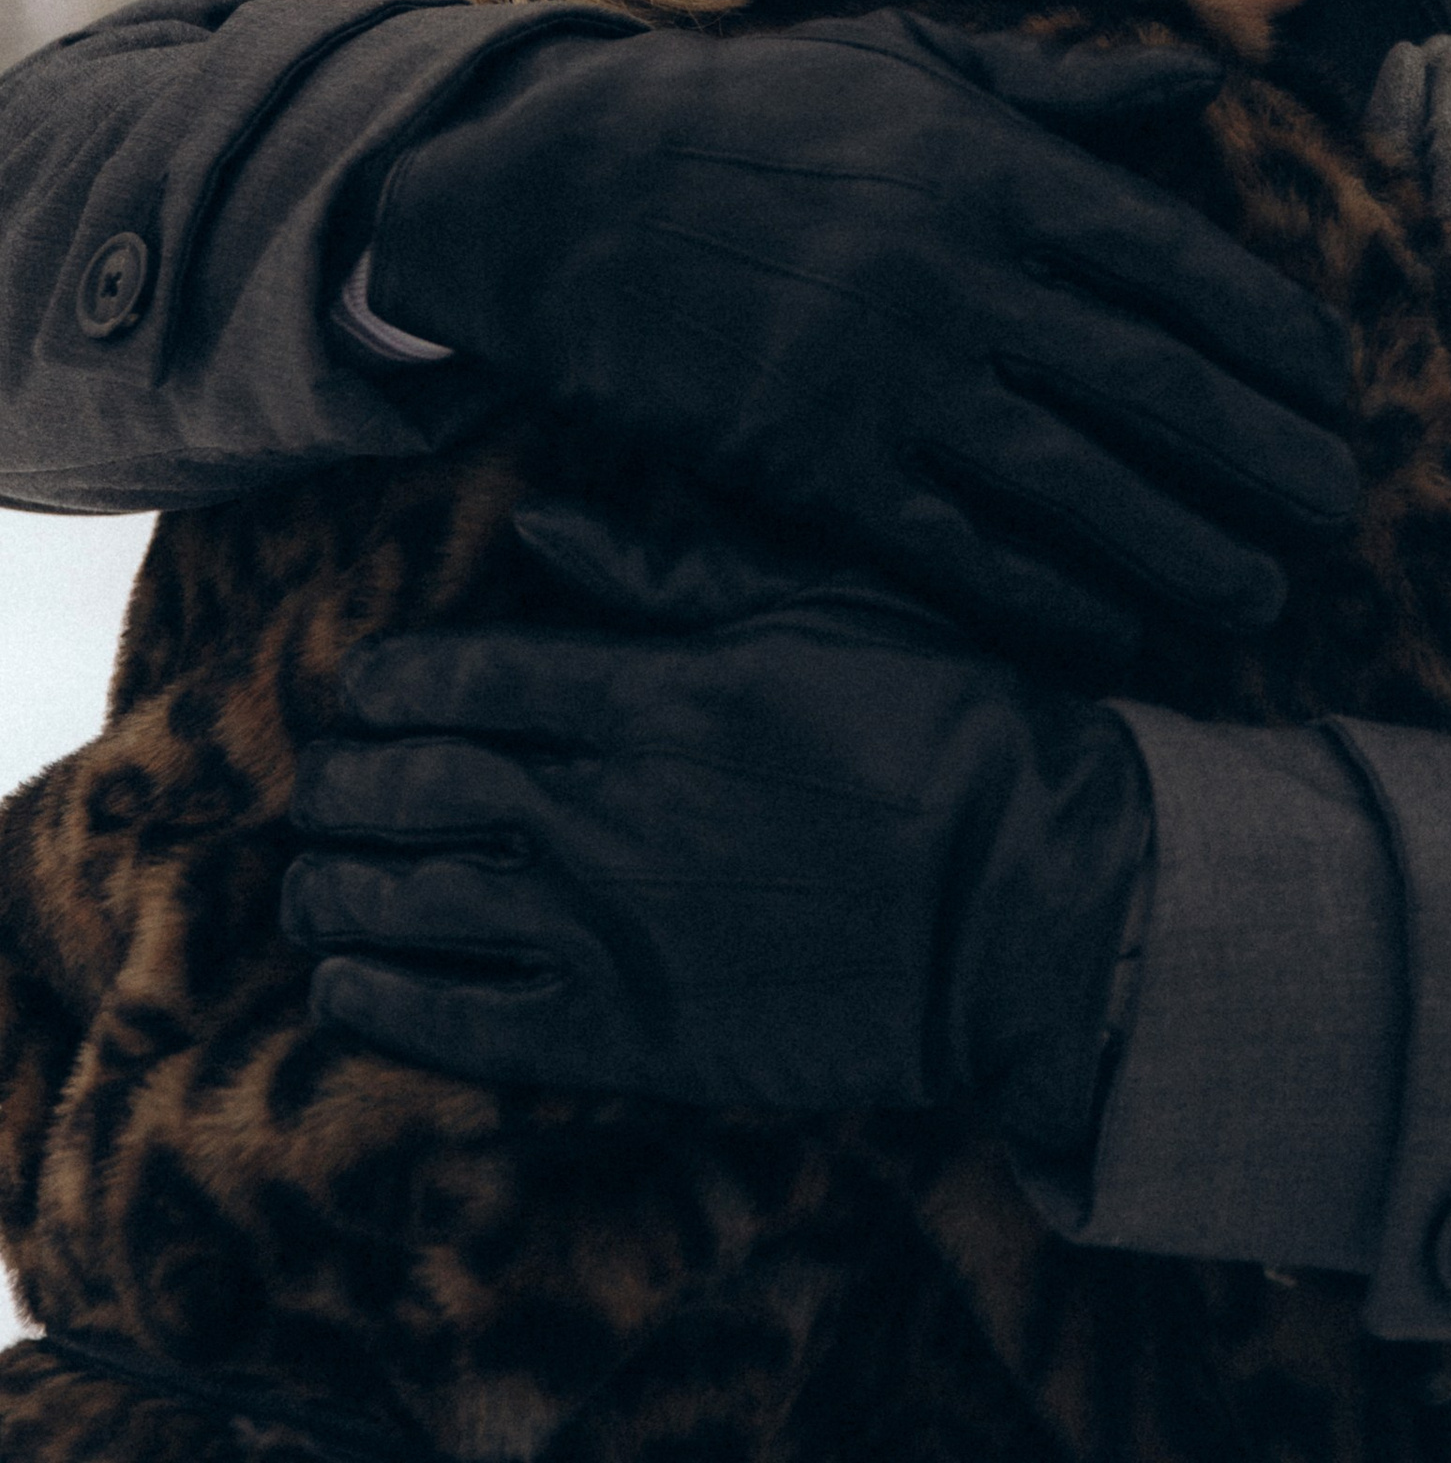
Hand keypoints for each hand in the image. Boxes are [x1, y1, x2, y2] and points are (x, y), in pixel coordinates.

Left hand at [283, 497, 1151, 1149]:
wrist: (1027, 897)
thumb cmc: (941, 726)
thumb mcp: (824, 603)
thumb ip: (671, 565)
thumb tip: (542, 523)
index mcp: (649, 690)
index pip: (452, 677)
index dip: (380, 684)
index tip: (362, 693)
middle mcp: (605, 807)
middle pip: (407, 785)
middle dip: (340, 782)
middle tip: (323, 787)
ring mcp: (610, 928)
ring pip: (408, 904)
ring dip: (335, 889)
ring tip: (316, 883)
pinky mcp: (631, 1036)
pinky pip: (456, 1026)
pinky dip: (379, 1002)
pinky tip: (350, 984)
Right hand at [365, 11, 1356, 668]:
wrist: (578, 191)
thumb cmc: (764, 117)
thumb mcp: (922, 64)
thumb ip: (1071, 89)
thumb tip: (1208, 80)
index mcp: (999, 171)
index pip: (1180, 267)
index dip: (1274, 337)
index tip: (1338, 386)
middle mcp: (964, 275)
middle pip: (1154, 388)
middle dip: (1262, 456)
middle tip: (1338, 506)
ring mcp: (891, 377)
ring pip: (1076, 486)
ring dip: (1184, 548)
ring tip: (1260, 590)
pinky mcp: (820, 464)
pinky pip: (960, 551)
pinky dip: (1051, 596)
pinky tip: (1120, 629)